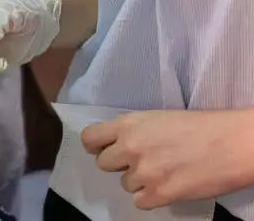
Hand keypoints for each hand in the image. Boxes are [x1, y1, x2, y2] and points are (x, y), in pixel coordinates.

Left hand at [83, 110, 253, 208]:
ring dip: (140, 181)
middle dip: (119, 164)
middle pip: (104, 164)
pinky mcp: (161, 194)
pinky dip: (151, 198)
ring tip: (162, 172)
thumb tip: (119, 143)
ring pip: (125, 184)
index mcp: (128, 125)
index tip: (104, 149)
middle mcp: (130, 148)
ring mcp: (144, 173)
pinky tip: (167, 187)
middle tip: (140, 162)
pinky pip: (141, 202)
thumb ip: (133, 131)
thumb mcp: (157, 118)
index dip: (96, 146)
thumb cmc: (199, 126)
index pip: (90, 139)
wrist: (230, 144)